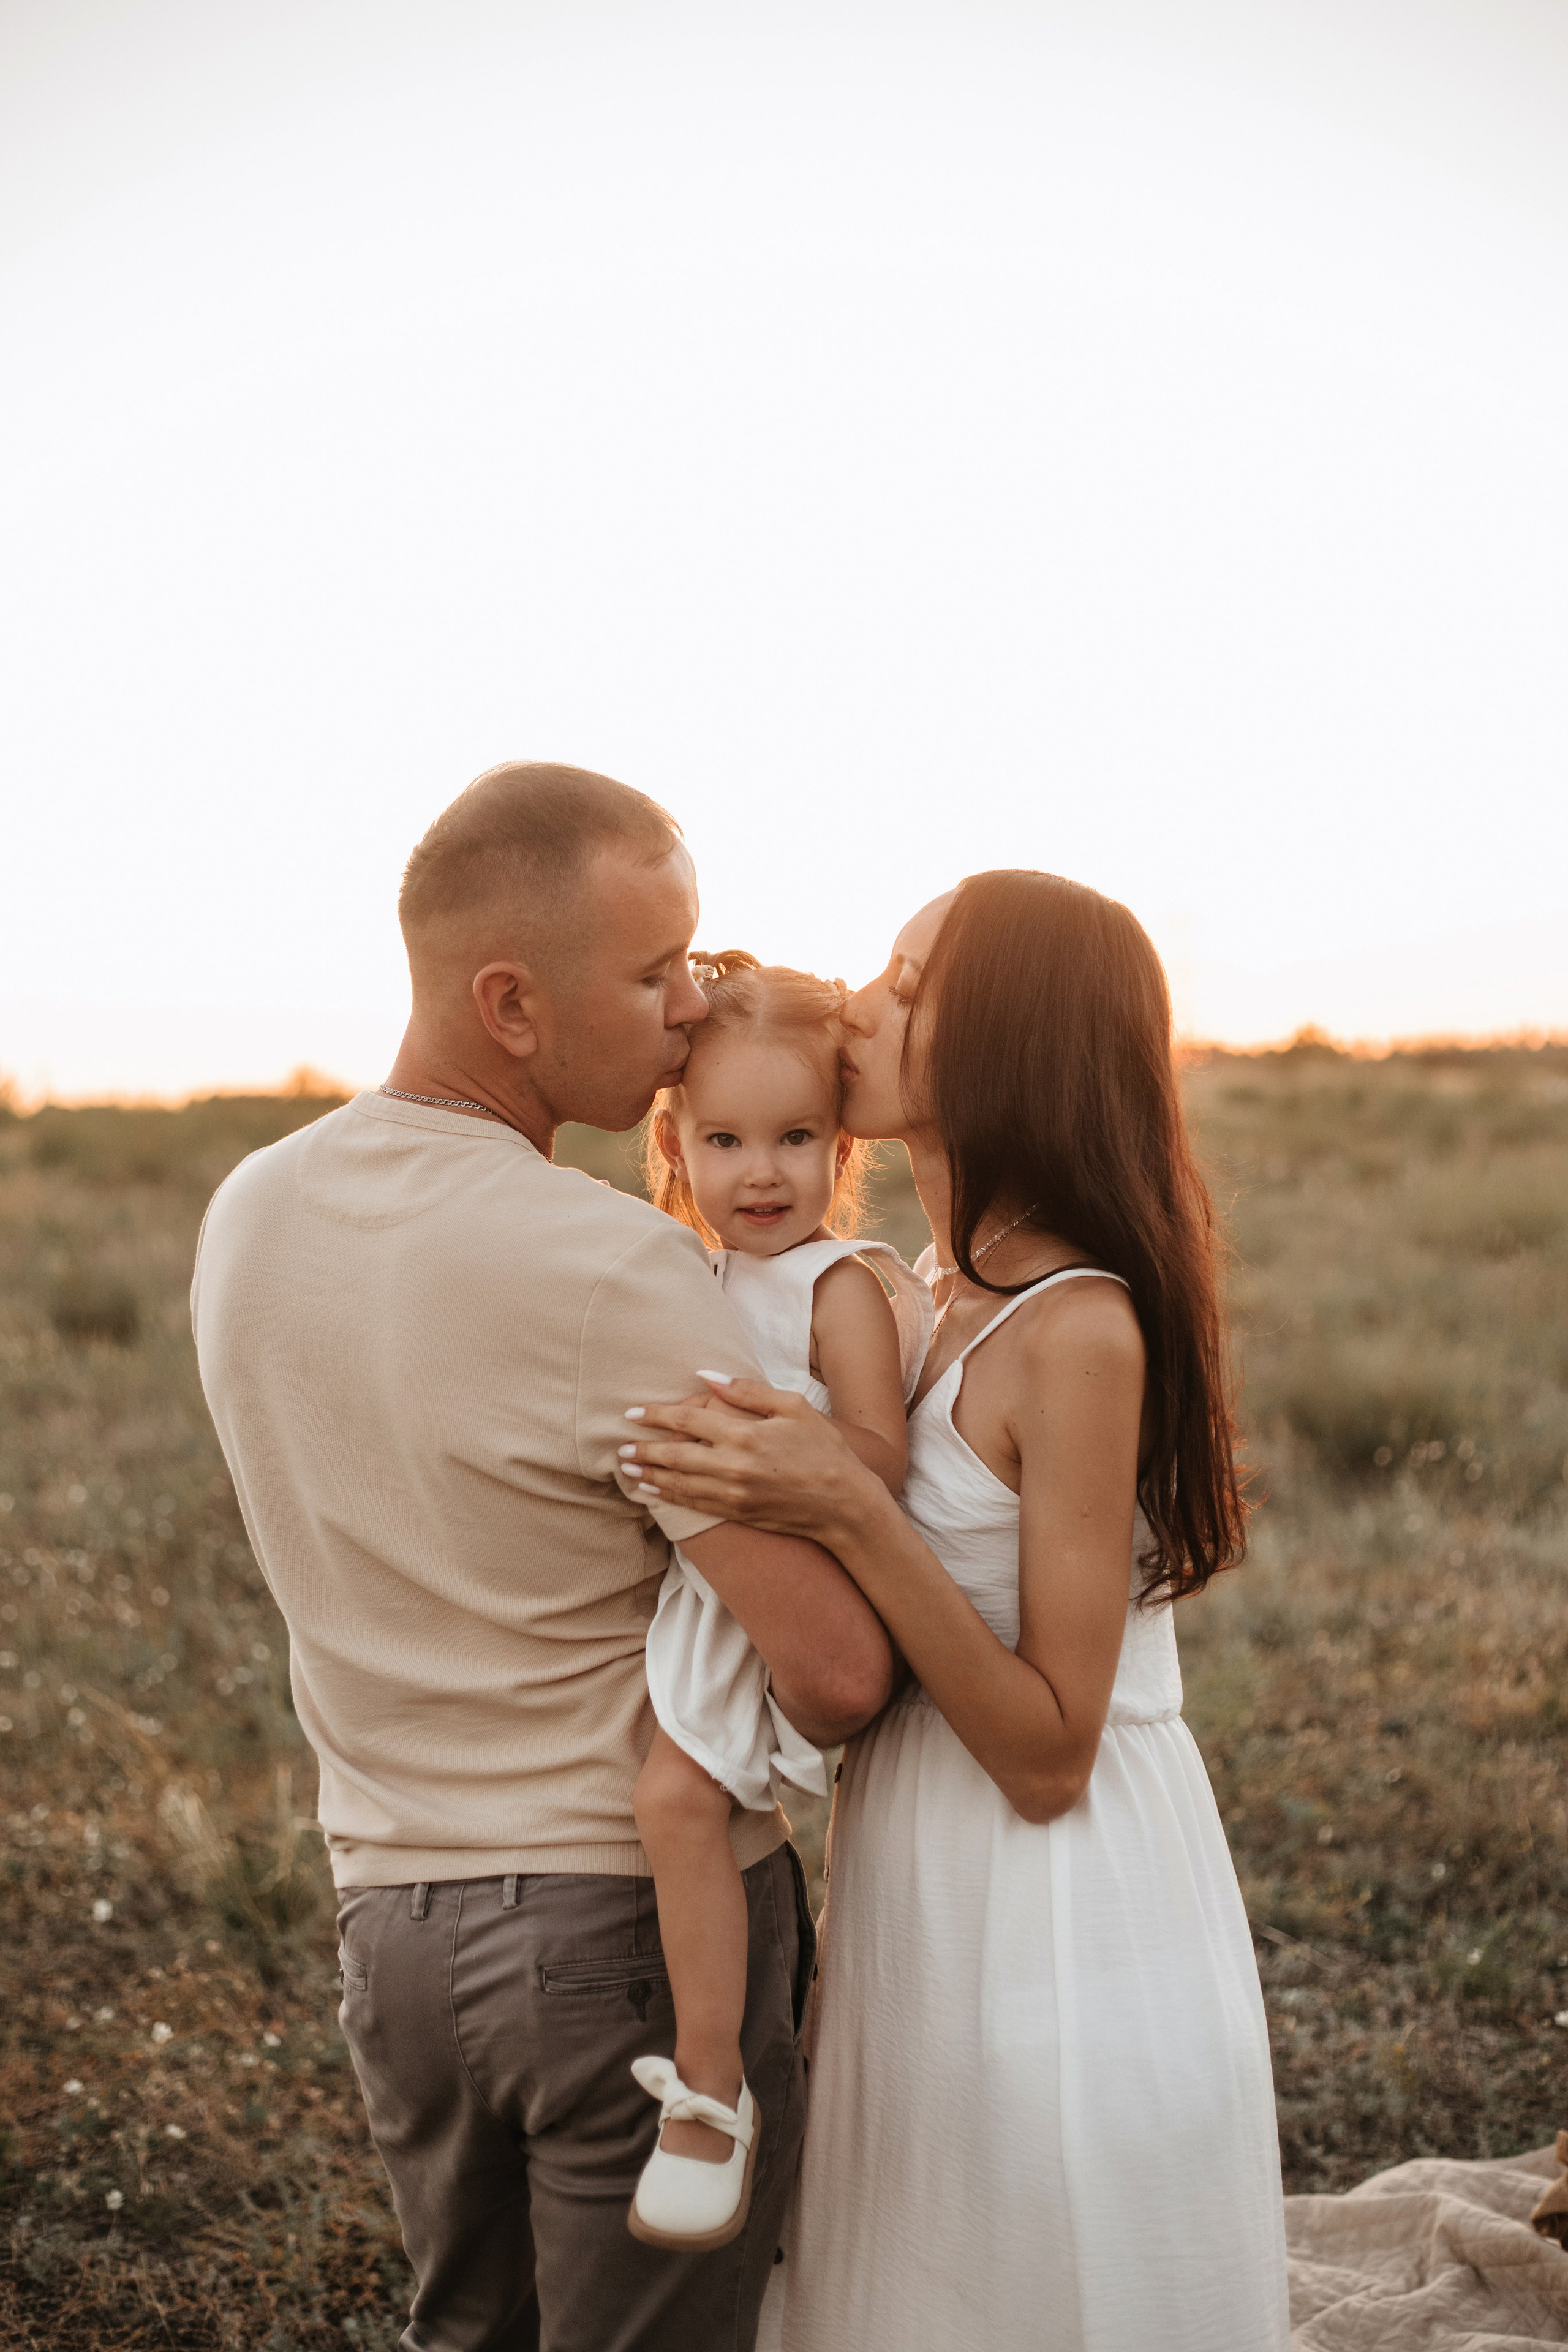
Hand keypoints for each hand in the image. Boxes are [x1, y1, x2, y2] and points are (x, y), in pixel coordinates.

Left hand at [619, 1375, 879, 1544]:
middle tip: (621, 1447)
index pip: (688, 1421)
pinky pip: (693, 1505)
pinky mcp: (737, 1514)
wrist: (845, 1504)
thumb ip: (748, 1390)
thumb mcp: (793, 1407)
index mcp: (745, 1435)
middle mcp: (733, 1467)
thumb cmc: (824, 1449)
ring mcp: (733, 1495)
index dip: (656, 1416)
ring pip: (678, 1484)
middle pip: (675, 1456)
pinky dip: (669, 1497)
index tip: (632, 1413)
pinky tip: (654, 1492)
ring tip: (627, 1469)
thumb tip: (707, 1375)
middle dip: (644, 1451)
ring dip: (649, 1476)